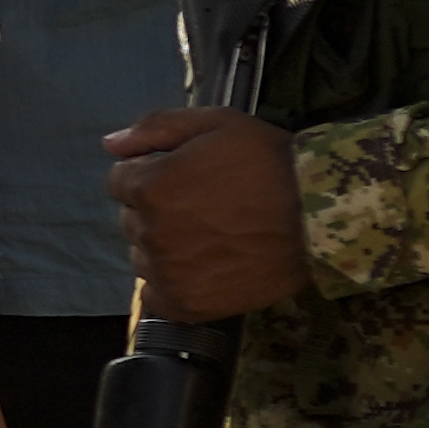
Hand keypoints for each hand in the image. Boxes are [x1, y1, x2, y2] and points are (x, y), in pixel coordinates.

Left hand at [102, 105, 311, 319]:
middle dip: (156, 208)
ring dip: (162, 246)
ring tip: (208, 235)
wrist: (319, 216)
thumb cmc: (269, 162)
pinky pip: (154, 295)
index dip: (151, 173)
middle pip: (131, 218)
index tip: (184, 176)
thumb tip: (109, 144)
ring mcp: (167, 272)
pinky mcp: (186, 304)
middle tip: (203, 205)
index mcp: (150, 186)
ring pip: (142, 257)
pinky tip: (201, 267)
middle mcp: (150, 232)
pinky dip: (169, 282)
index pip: (120, 181)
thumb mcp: (217, 123)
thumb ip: (157, 127)